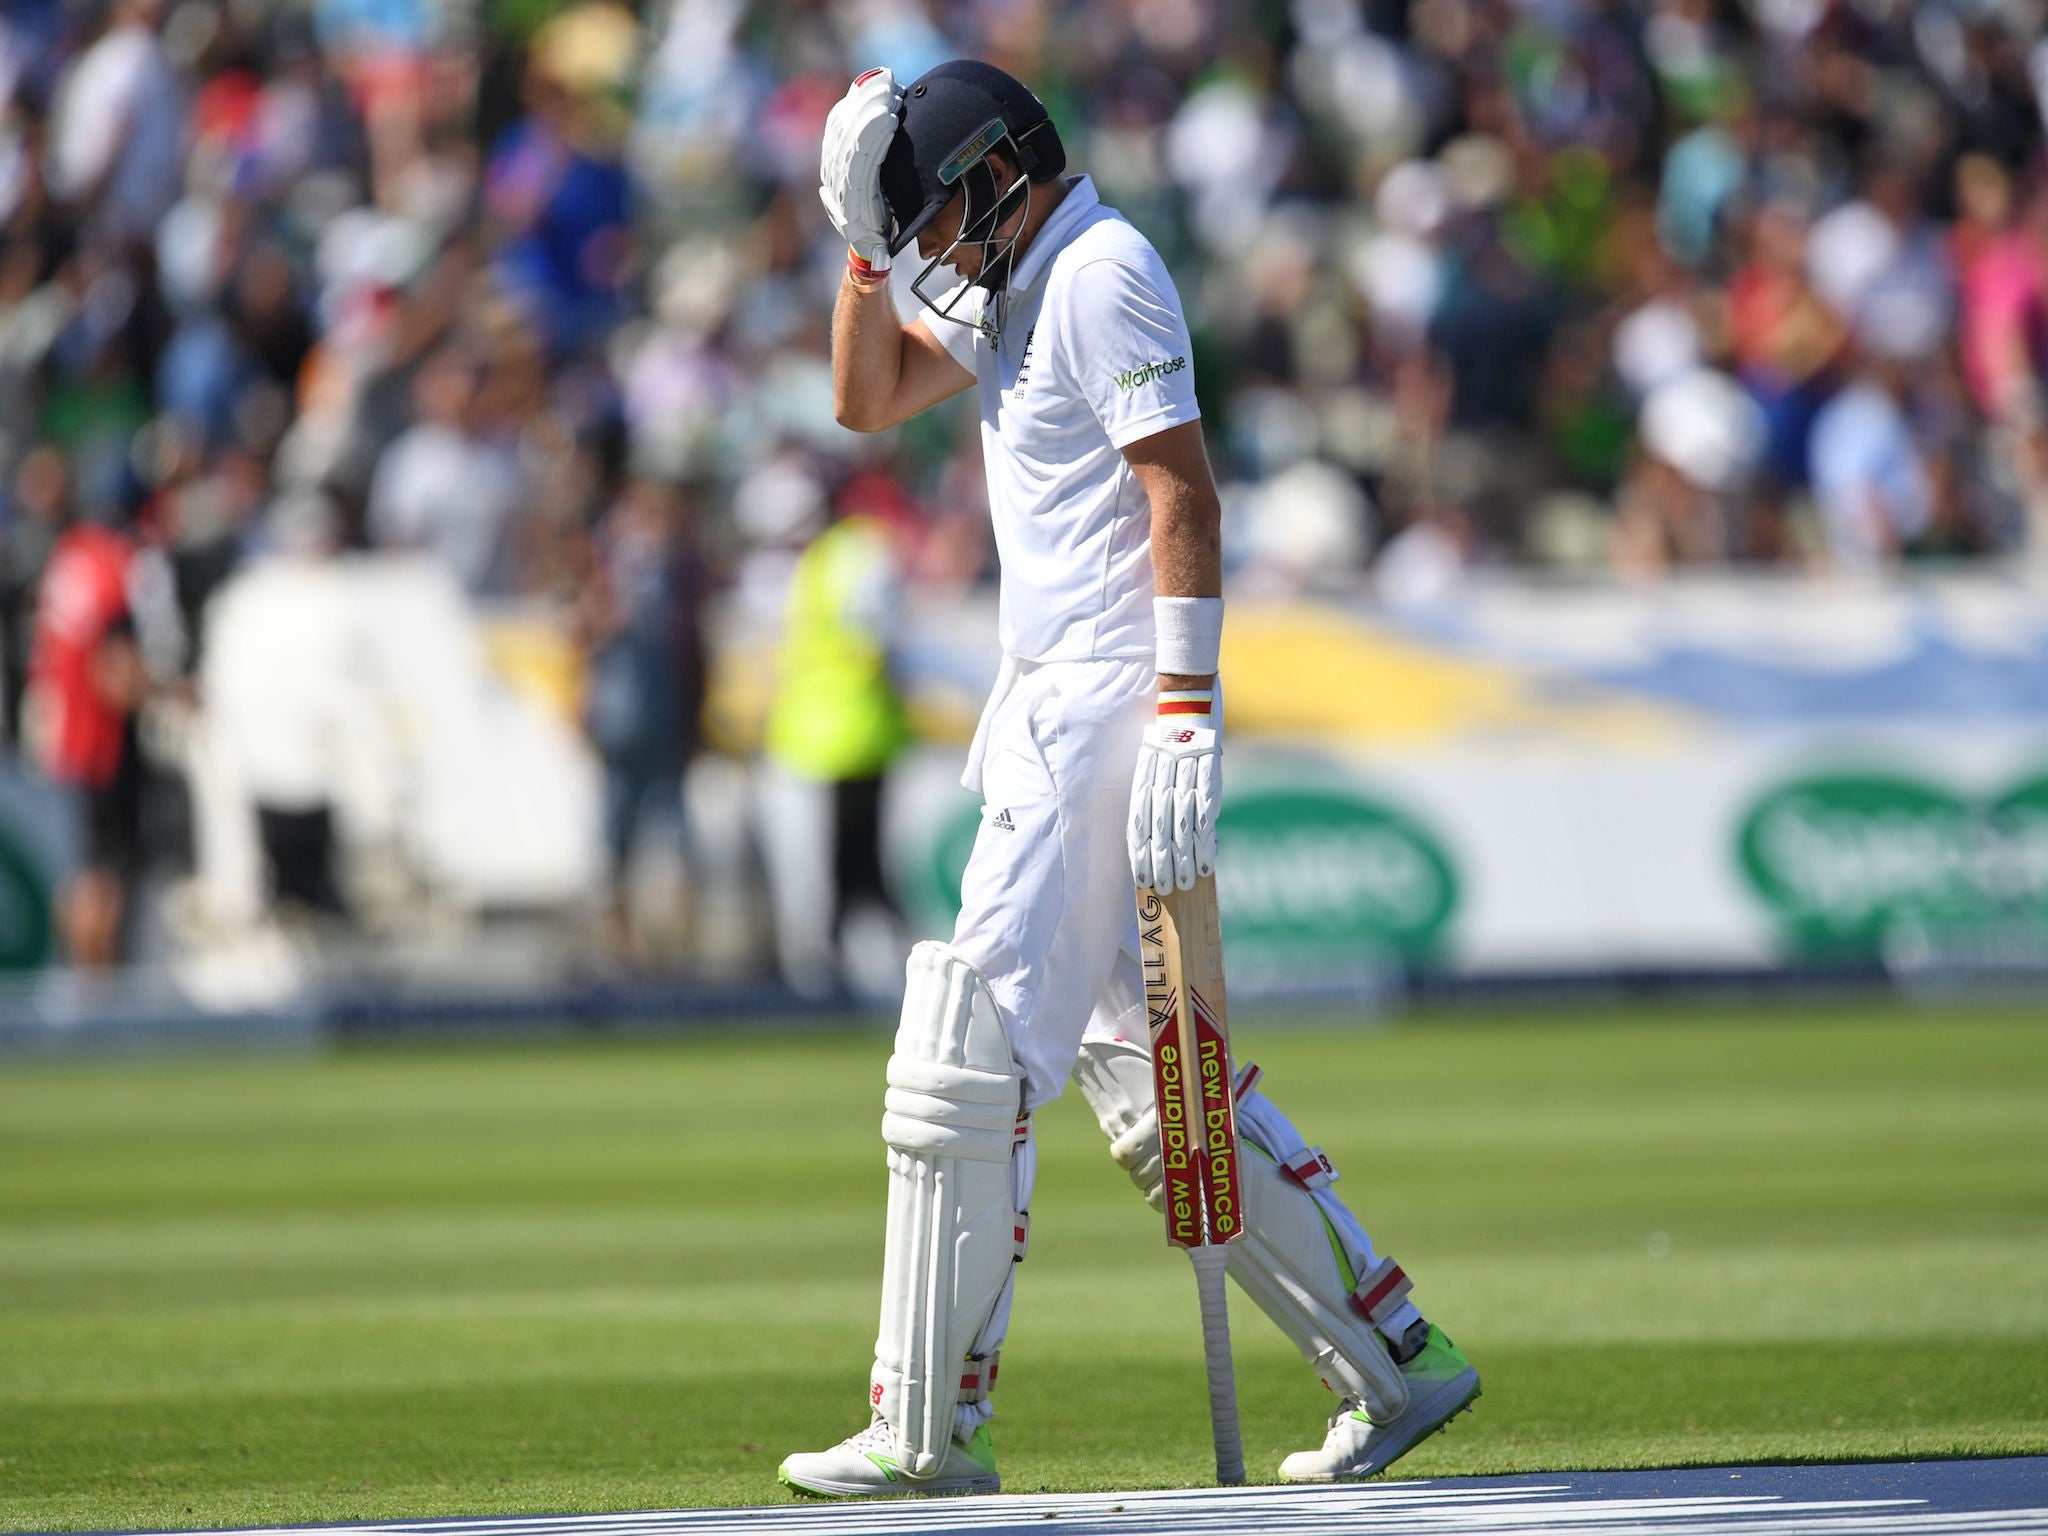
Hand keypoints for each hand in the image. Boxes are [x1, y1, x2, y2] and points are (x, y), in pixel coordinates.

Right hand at [819, 67, 902, 269]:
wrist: (876, 255)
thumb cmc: (883, 213)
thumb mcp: (879, 176)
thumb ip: (874, 150)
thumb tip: (887, 110)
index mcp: (834, 165)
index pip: (841, 123)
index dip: (859, 99)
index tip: (881, 79)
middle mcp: (831, 174)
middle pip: (844, 128)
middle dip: (867, 100)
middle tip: (889, 81)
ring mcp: (839, 191)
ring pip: (852, 142)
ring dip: (872, 115)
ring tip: (891, 97)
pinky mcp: (852, 204)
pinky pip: (863, 164)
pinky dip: (875, 140)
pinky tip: (889, 122)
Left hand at [1129, 688, 1220, 893]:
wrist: (1184, 709)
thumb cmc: (1163, 744)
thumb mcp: (1146, 768)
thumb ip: (1146, 800)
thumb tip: (1142, 838)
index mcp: (1143, 782)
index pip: (1140, 825)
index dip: (1141, 855)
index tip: (1141, 879)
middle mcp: (1162, 783)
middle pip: (1160, 831)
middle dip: (1162, 863)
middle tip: (1163, 889)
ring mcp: (1186, 781)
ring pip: (1183, 827)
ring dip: (1185, 858)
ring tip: (1186, 881)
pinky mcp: (1208, 778)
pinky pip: (1206, 815)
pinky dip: (1206, 841)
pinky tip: (1207, 861)